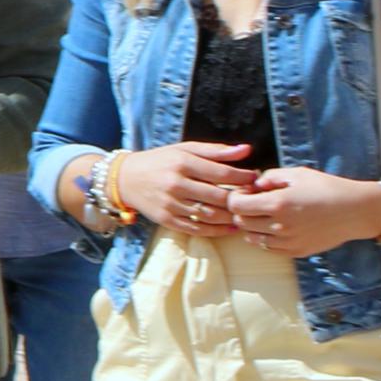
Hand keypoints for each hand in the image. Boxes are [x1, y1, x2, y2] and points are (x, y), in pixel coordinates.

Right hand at [117, 141, 258, 234]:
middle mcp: (176, 184)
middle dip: (240, 198)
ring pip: (210, 215)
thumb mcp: (184, 149)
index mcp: (182, 163)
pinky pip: (198, 229)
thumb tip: (246, 150)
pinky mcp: (167, 220)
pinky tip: (230, 227)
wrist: (125, 179)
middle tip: (253, 197)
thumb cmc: (160, 161)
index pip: (222, 173)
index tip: (255, 178)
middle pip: (219, 196)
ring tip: (244, 212)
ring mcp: (170, 204)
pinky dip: (218, 231)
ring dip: (232, 216)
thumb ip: (216, 150)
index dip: (244, 177)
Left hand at [220, 165, 380, 255]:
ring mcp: (288, 242)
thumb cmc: (327, 188)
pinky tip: (277, 226)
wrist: (356, 211)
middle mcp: (280, 226)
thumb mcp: (297, 174)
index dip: (236, 197)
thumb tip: (253, 185)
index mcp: (278, 204)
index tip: (246, 192)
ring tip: (266, 214)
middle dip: (242, 211)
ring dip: (252, 226)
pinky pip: (268, 248)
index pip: (235, 205)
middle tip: (254, 202)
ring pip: (252, 238)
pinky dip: (265, 238)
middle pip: (241, 222)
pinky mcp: (296, 252)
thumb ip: (270, 177)